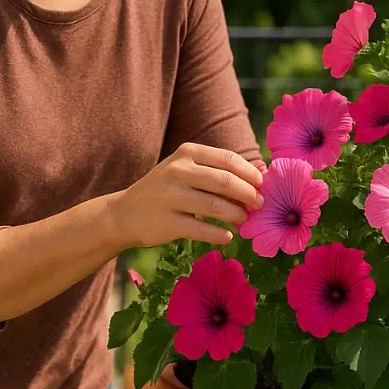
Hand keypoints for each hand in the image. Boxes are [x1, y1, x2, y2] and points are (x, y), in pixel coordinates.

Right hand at [110, 142, 264, 247]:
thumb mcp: (186, 170)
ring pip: (217, 206)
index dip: (251, 173)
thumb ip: (218, 170)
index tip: (263, 185)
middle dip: (249, 194)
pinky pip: (203, 229)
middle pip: (226, 182)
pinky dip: (221, 234)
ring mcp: (171, 196)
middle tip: (259, 205)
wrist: (125, 213)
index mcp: (187, 152)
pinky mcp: (167, 222)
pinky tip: (228, 236)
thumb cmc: (167, 190)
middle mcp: (178, 170)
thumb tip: (260, 176)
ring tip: (244, 220)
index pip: (229, 159)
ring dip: (237, 215)